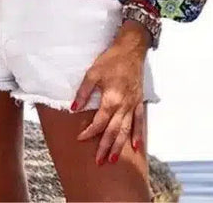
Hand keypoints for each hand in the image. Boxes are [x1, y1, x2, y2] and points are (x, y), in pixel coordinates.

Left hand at [72, 38, 147, 164]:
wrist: (131, 50)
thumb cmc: (111, 60)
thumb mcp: (92, 73)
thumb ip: (83, 92)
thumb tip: (73, 108)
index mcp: (111, 98)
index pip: (99, 121)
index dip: (89, 131)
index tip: (80, 138)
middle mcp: (124, 105)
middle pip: (114, 131)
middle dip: (105, 147)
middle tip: (99, 162)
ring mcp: (133, 105)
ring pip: (127, 130)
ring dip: (120, 146)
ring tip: (113, 159)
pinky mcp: (139, 101)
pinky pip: (139, 121)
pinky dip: (138, 135)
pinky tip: (136, 146)